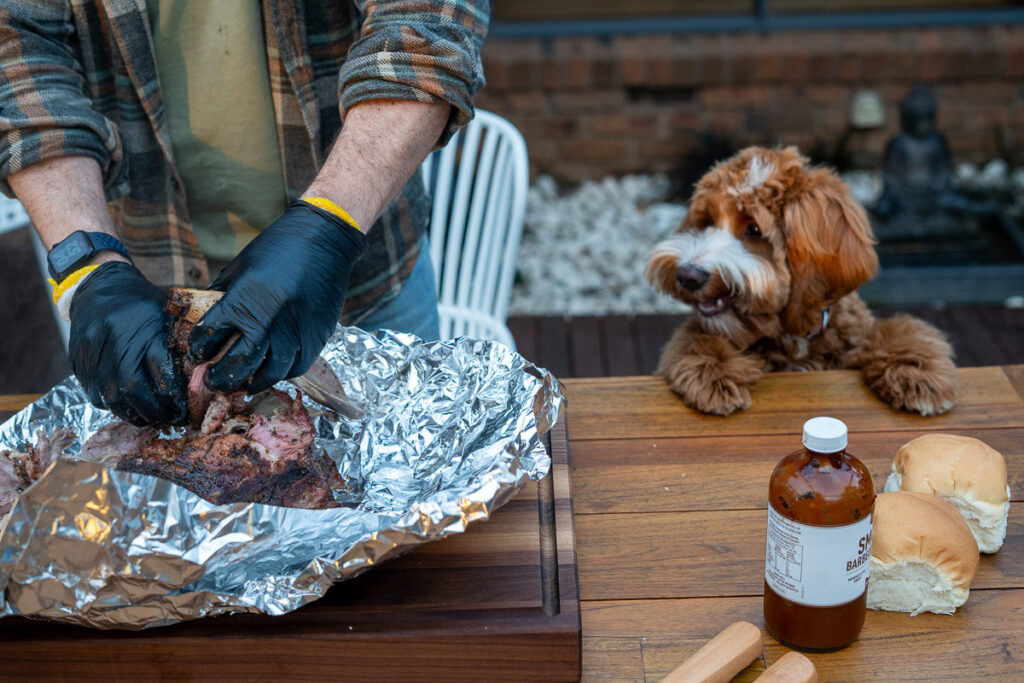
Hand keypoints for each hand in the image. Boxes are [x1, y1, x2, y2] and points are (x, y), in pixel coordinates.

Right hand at [69, 262, 188, 425]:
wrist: (99, 287)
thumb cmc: (142, 305)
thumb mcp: (166, 317)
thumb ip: (180, 347)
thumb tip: (200, 383)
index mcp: (145, 329)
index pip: (162, 373)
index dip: (175, 399)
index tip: (185, 411)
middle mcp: (116, 341)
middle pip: (133, 390)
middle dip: (155, 412)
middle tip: (169, 420)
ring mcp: (93, 352)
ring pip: (112, 398)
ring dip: (134, 415)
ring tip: (151, 418)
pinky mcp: (78, 362)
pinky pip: (95, 396)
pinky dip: (115, 407)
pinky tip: (129, 407)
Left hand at [188, 201, 367, 393]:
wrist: (323, 239)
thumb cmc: (276, 248)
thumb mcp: (239, 267)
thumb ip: (221, 295)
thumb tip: (203, 321)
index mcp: (244, 299)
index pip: (210, 336)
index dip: (198, 349)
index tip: (196, 353)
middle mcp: (269, 320)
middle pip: (237, 365)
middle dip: (220, 378)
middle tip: (212, 381)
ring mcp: (295, 332)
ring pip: (269, 373)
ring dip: (251, 382)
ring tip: (242, 383)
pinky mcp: (316, 336)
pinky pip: (296, 367)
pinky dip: (281, 373)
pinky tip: (271, 370)